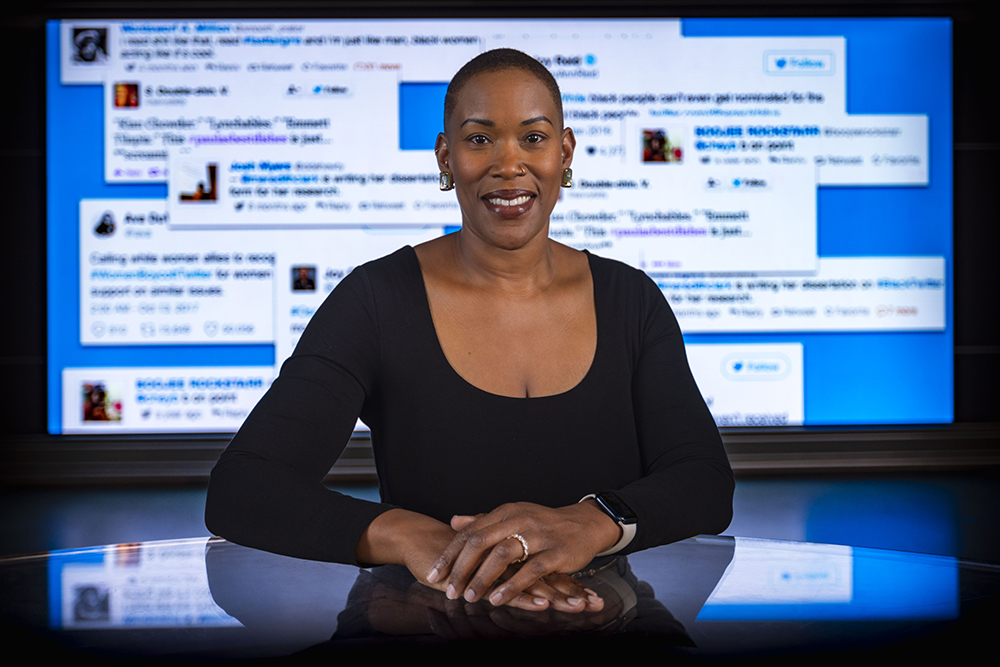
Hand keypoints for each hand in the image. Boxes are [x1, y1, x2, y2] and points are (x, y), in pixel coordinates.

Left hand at [426, 501, 620, 610]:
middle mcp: (518, 520)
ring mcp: (538, 535)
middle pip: (481, 541)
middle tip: (448, 589)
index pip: (470, 532)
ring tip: (469, 597)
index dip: (450, 554)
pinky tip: (498, 599)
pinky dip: (512, 586)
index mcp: (505, 513)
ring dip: (482, 578)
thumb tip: (454, 521)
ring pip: (502, 555)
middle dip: (461, 568)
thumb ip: (483, 520)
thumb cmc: (544, 523)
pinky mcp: (556, 552)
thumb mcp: (512, 516)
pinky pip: (530, 570)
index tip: (434, 573)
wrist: (584, 523)